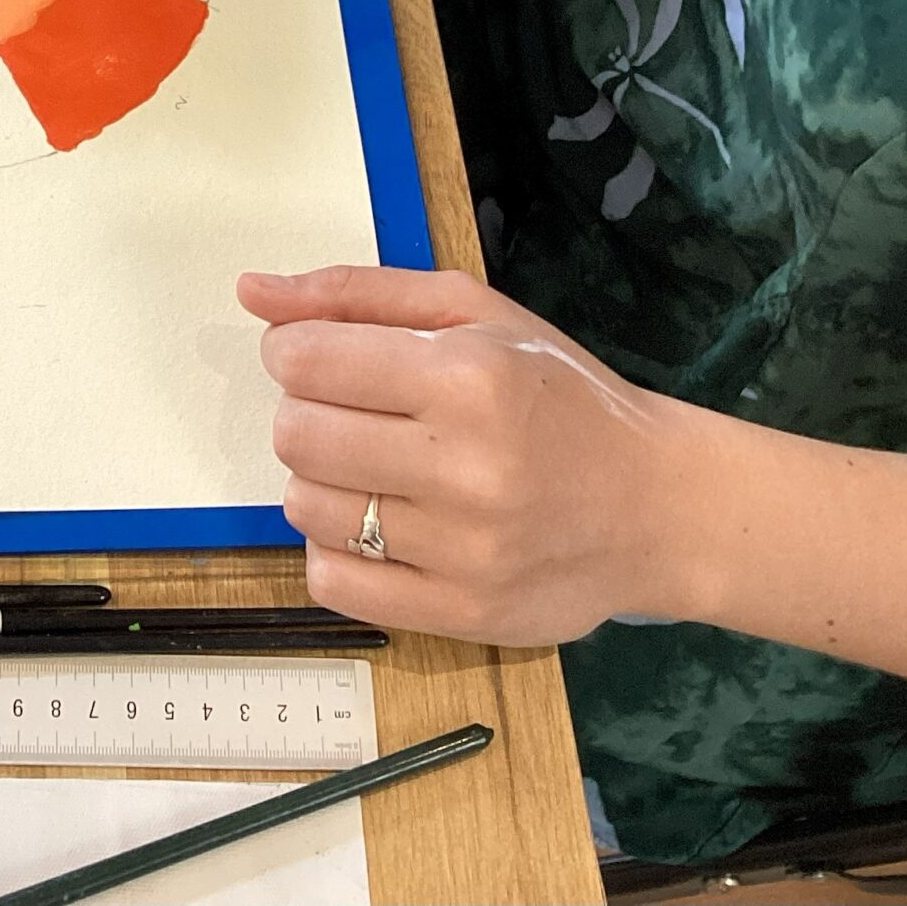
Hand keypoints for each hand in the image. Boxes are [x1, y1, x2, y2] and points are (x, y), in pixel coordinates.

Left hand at [240, 263, 684, 647]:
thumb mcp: (472, 313)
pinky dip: (336, 549)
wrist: (655, 506)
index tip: (319, 357)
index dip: (291, 352)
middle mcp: (465, 468)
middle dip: (304, 413)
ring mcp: (463, 552)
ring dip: (319, 481)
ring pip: (305, 509)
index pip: (306, 362)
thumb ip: (356, 294)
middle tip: (351, 411)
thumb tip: (251, 291)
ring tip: (372, 467)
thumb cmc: (558, 393)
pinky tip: (379, 523)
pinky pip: (333, 583)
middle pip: (296, 436)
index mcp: (468, 378)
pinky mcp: (460, 615)